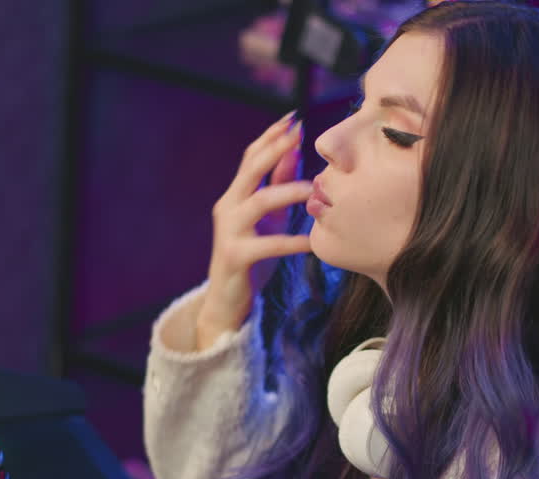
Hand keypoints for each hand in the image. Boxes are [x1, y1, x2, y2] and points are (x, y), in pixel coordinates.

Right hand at [197, 112, 312, 349]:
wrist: (226, 301)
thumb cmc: (251, 256)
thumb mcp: (266, 218)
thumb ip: (276, 186)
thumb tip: (294, 150)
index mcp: (235, 196)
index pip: (251, 157)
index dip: (270, 136)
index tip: (292, 117)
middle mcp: (227, 207)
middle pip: (250, 169)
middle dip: (274, 149)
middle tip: (298, 134)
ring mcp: (228, 232)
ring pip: (258, 202)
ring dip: (287, 193)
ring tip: (313, 191)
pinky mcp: (235, 256)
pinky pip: (266, 245)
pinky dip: (290, 242)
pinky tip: (311, 242)